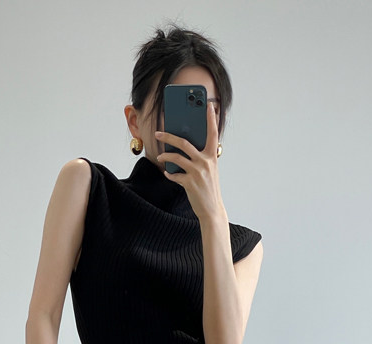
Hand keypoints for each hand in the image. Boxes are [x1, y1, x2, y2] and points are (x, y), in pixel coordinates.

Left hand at [155, 100, 224, 221]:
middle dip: (169, 136)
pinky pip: (174, 175)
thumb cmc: (209, 188)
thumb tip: (184, 147)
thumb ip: (201, 157)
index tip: (208, 105)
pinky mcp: (189, 183)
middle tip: (158, 132)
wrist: (212, 209)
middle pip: (184, 143)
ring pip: (176, 157)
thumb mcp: (210, 169)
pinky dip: (169, 173)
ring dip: (165, 155)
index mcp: (212, 156)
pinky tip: (167, 173)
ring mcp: (197, 172)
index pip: (213, 133)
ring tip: (160, 155)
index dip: (211, 118)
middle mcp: (206, 161)